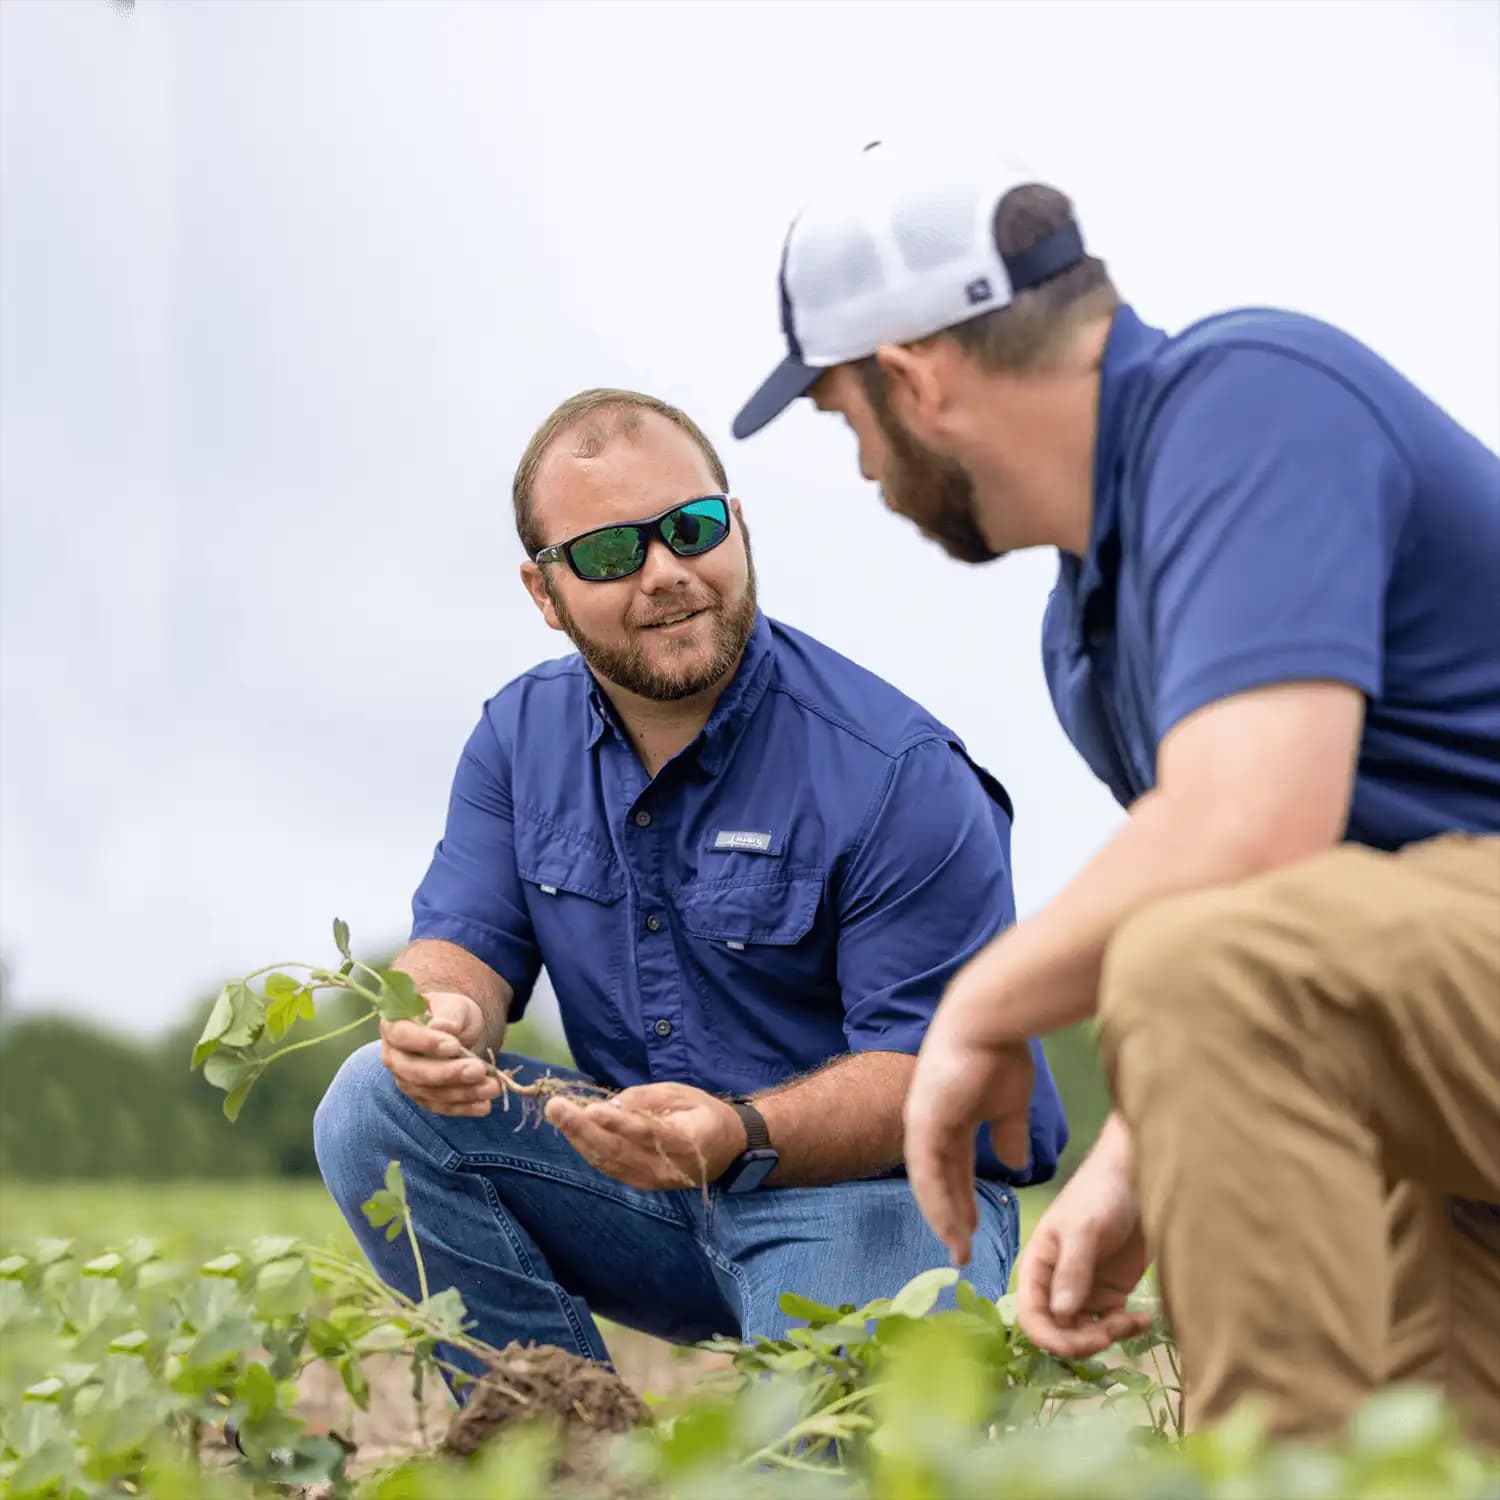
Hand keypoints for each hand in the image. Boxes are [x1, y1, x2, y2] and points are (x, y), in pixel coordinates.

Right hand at [379, 989, 499, 1116]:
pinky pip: (441, 1106)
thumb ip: (448, 1014)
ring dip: (463, 1092)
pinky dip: (464, 1108)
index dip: (427, 1043)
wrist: (455, 1031)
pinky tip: (484, 1105)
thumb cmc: (449, 1013)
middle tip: (478, 1070)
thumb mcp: (453, 1005)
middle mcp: (394, 1057)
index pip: (403, 1036)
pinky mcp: (423, 1098)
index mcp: (394, 1026)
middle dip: (448, 1073)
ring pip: (430, 1092)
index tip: (455, 1046)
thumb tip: (440, 1027)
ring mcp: (406, 1081)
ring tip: (492, 1087)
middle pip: (414, 1071)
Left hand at [545, 1082, 745, 1190]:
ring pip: (608, 1161)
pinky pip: (609, 1166)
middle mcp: (666, 1167)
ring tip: (557, 1113)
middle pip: (619, 1150)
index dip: (618, 1123)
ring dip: (579, 1138)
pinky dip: (588, 1148)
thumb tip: (609, 1104)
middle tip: (556, 1106)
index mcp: (686, 1141)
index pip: (647, 1133)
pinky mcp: (640, 1183)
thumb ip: (646, 1100)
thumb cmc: (703, 1114)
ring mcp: (651, 1180)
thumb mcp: (681, 1094)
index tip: (591, 1109)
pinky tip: (571, 1130)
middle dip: (582, 1128)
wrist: (726, 1150)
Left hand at [904, 1021, 1033, 1265]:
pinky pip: (926, 1172)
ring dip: (943, 1218)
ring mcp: (923, 1123)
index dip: (962, 1202)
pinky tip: (951, 1226)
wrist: (992, 1023)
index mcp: (950, 1120)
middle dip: (951, 1218)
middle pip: (939, 1182)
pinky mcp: (922, 1121)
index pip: (954, 1170)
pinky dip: (937, 1201)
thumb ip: (1009, 1132)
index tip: (974, 1230)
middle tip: (962, 1253)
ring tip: (959, 1249)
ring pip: (929, 1183)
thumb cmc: (1001, 1054)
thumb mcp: (1011, 1104)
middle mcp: (931, 1125)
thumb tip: (1013, 1161)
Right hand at [1017, 1118, 1150, 1357]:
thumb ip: (1072, 1270)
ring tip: (1133, 1320)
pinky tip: (1144, 1318)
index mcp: (1038, 1266)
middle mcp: (1056, 1283)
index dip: (1048, 1337)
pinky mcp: (1111, 1293)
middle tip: (1112, 1332)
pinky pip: (1112, 1325)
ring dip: (1107, 1337)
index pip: (1031, 1315)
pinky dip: (1127, 1329)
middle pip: (1058, 1331)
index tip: (1078, 1345)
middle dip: (1083, 1340)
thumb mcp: (1084, 1229)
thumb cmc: (1101, 1193)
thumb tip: (1060, 1314)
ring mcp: (1084, 1290)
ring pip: (1086, 1333)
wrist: (1139, 1179)